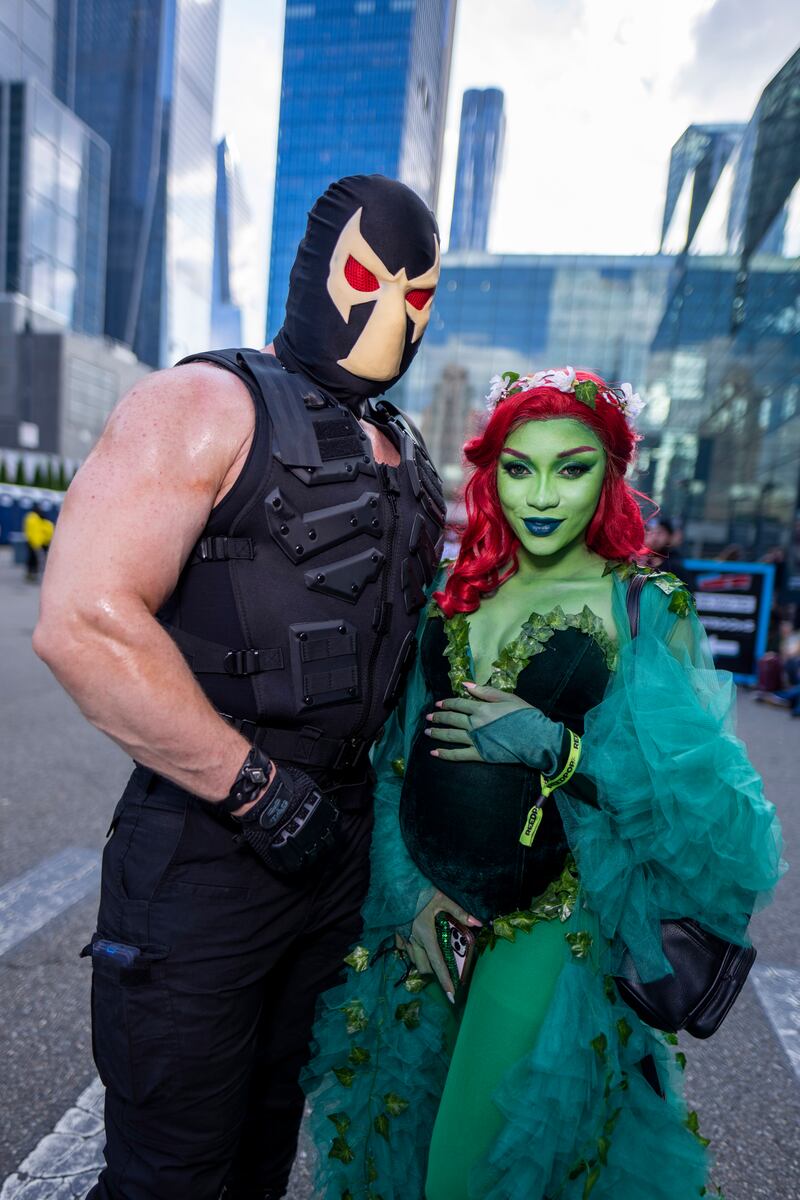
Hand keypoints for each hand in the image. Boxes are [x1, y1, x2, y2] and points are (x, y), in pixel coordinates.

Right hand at [406, 890, 481, 1000]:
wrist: (396, 884)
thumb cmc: (420, 891)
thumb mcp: (442, 899)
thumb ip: (459, 912)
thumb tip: (478, 923)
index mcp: (427, 935)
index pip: (438, 963)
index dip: (445, 980)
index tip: (451, 996)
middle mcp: (414, 940)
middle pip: (424, 968)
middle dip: (433, 972)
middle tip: (443, 966)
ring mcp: (403, 938)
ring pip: (414, 961)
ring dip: (423, 962)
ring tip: (431, 954)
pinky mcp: (396, 934)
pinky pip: (405, 951)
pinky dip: (412, 952)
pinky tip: (417, 943)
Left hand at [426, 682, 563, 772]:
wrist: (537, 739)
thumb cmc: (526, 716)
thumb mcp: (508, 698)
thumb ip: (486, 692)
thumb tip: (466, 684)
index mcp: (482, 708)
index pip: (459, 703)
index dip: (447, 703)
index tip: (438, 703)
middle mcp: (475, 723)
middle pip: (451, 719)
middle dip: (438, 717)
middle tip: (428, 717)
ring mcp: (476, 740)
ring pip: (451, 735)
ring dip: (437, 733)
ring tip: (427, 732)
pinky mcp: (480, 754)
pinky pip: (458, 755)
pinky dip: (445, 754)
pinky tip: (434, 753)